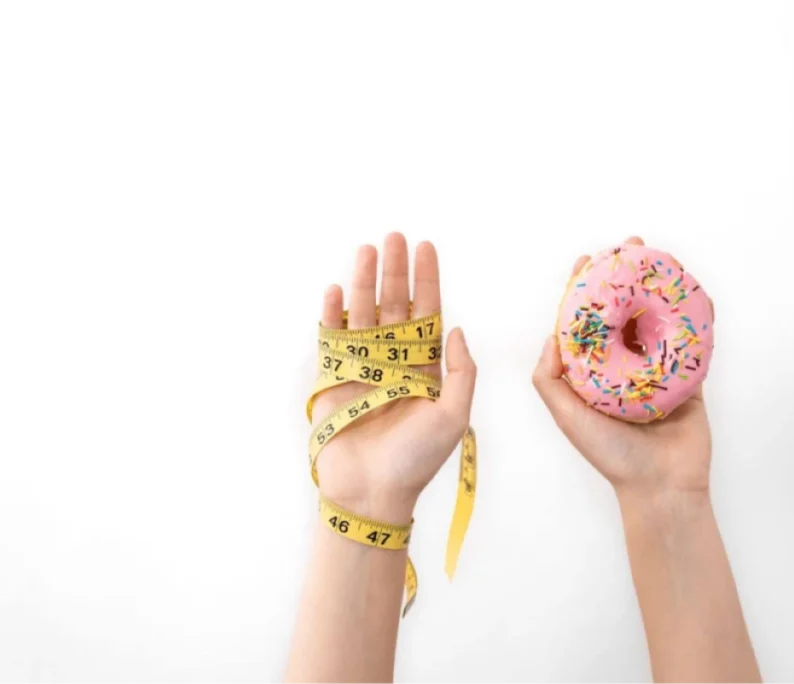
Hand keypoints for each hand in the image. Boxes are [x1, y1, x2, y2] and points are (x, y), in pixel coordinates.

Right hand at [311, 233, 476, 520]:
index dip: (427, 281)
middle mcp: (395, 362)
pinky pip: (332, 339)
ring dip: (364, 282)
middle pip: (394, 306)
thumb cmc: (417, 459)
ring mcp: (363, 368)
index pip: (427, 314)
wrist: (372, 492)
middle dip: (395, 271)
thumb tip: (456, 329)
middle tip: (394, 237)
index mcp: (426, 369)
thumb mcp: (453, 416)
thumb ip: (461, 372)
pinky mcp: (334, 379)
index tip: (425, 248)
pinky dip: (332, 314)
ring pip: (364, 315)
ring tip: (366, 249)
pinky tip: (336, 289)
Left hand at [533, 236, 712, 498]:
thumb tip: (551, 336)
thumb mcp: (566, 416)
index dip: (586, 291)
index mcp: (595, 374)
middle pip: (625, 313)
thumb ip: (550, 379)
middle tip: (630, 248)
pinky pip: (692, 342)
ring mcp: (658, 372)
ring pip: (657, 321)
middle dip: (627, 279)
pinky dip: (691, 316)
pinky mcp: (689, 380)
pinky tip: (689, 291)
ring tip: (659, 259)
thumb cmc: (610, 456)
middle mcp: (625, 369)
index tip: (587, 262)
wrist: (661, 488)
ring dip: (658, 289)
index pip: (588, 323)